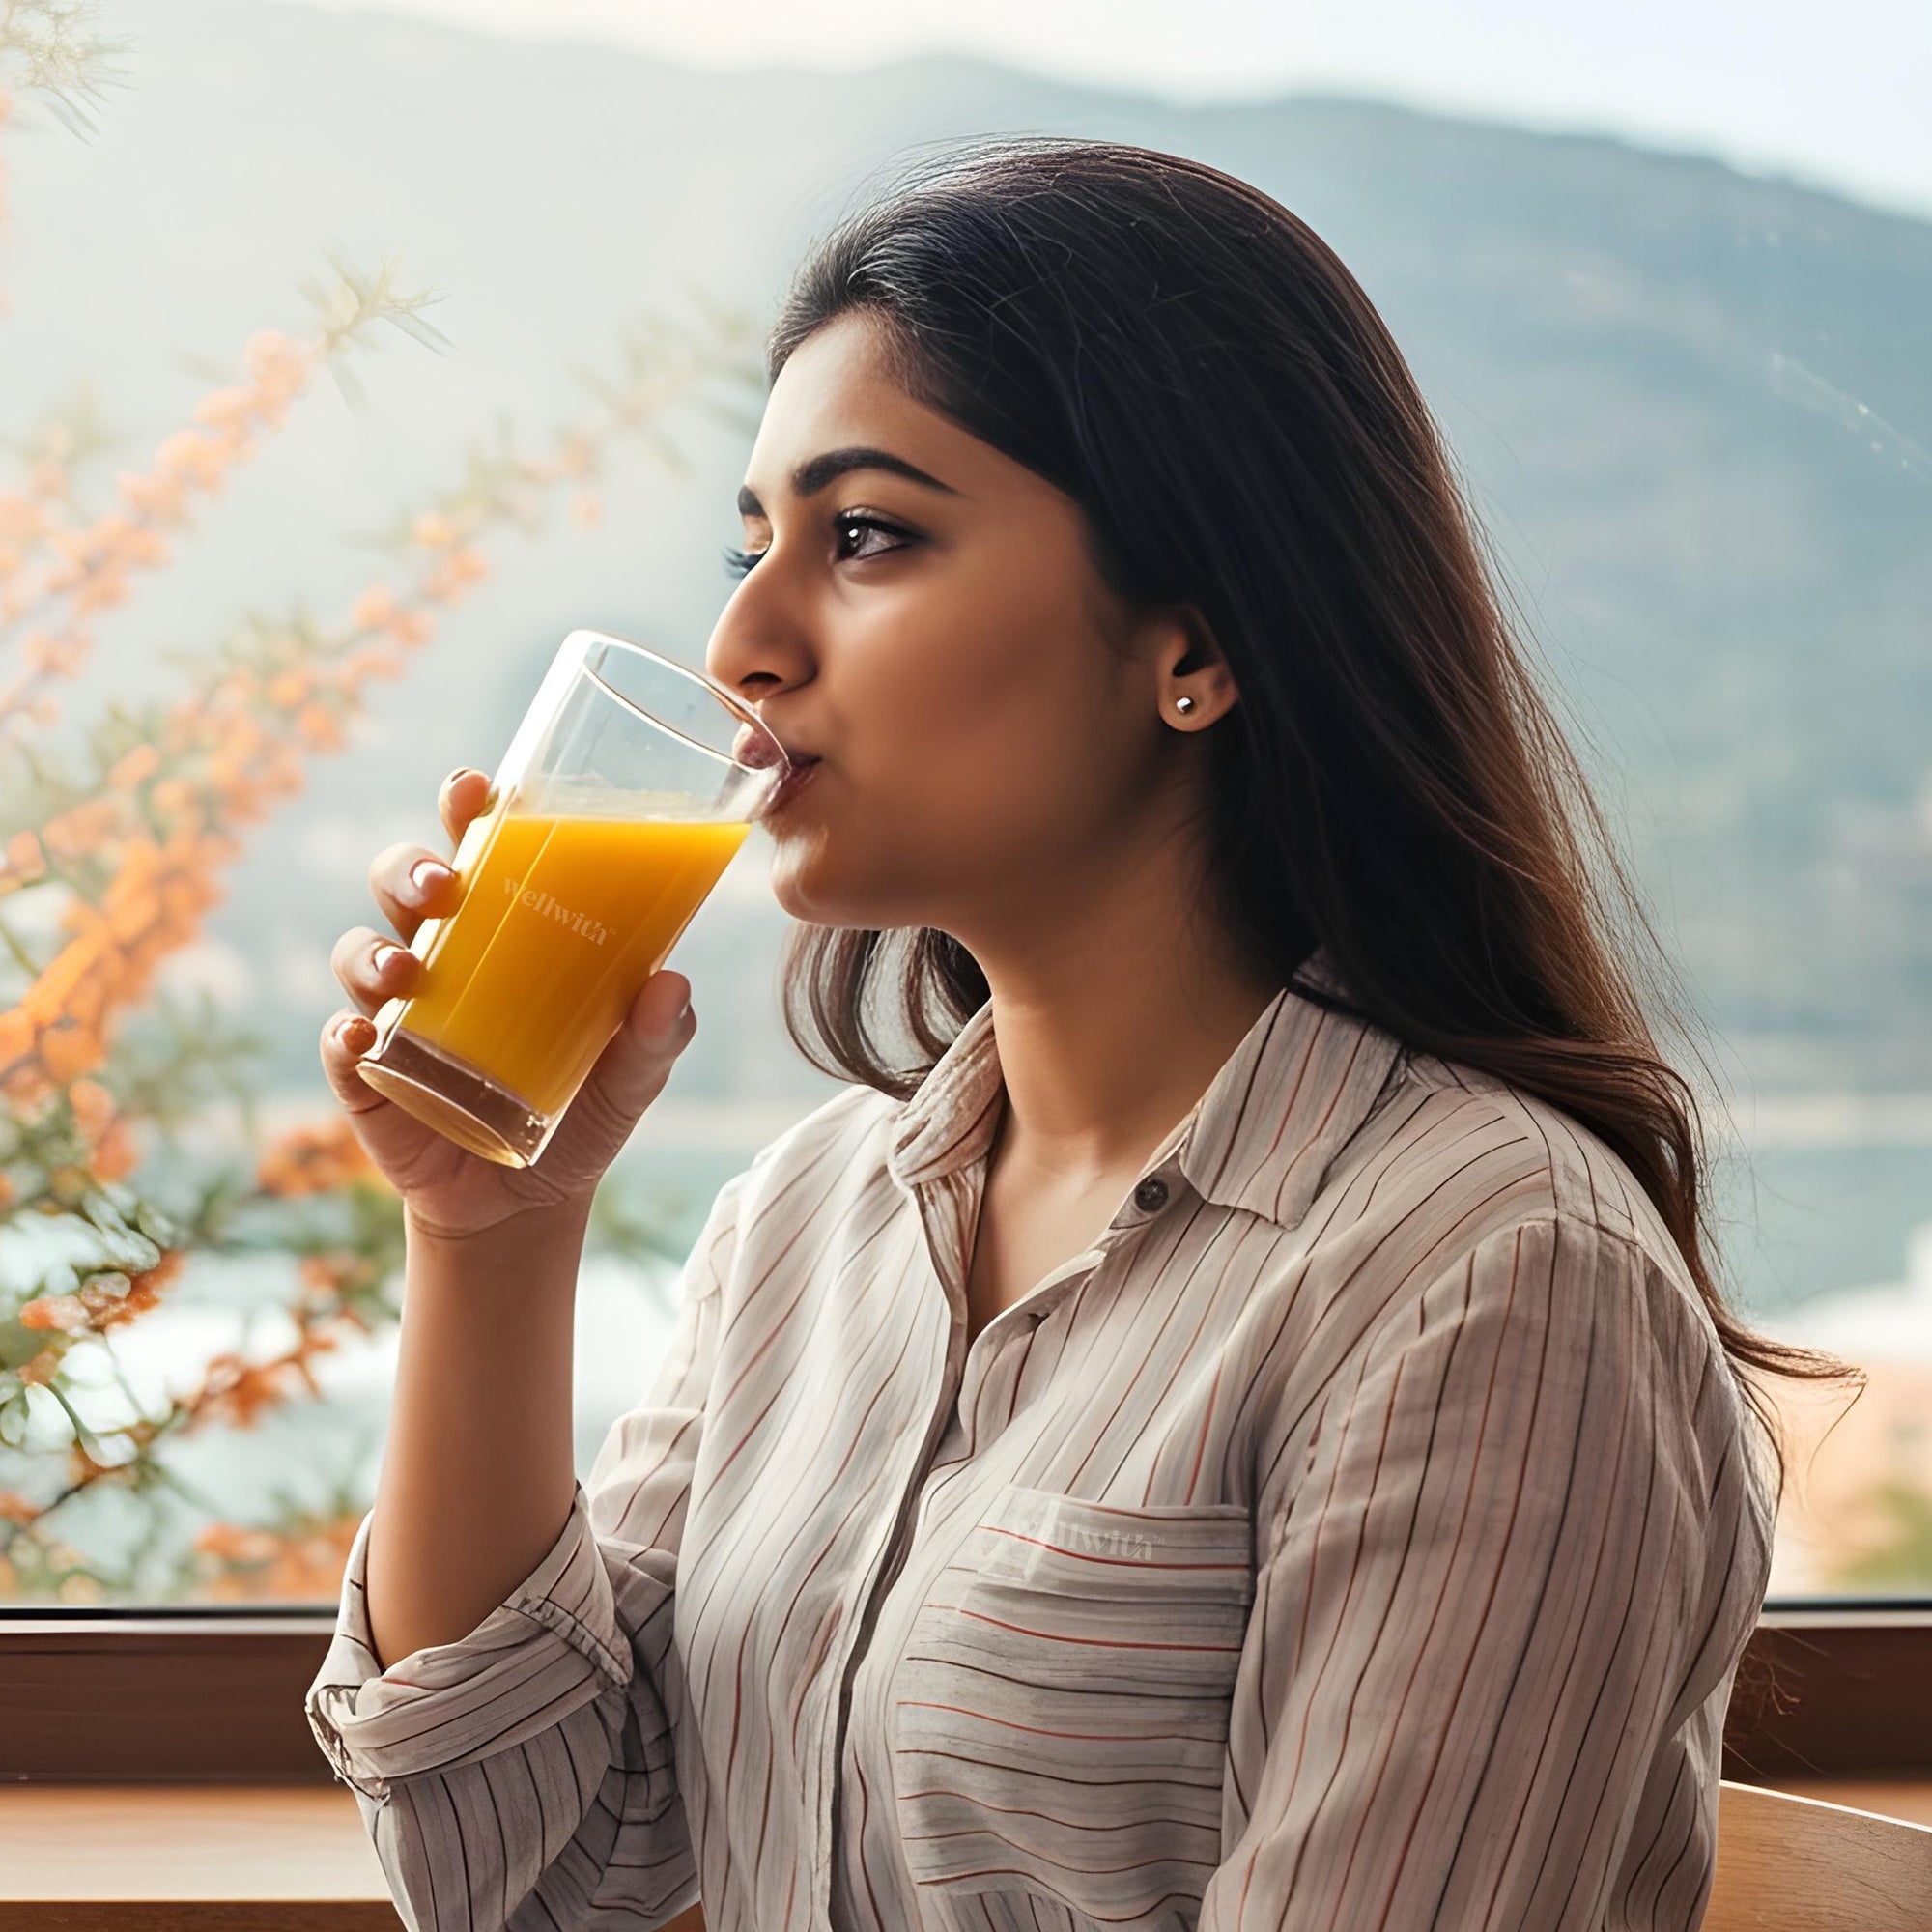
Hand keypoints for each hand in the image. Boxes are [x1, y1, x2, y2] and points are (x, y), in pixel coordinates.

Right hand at [318, 767, 698, 1239]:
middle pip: (402, 884)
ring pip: (360, 953)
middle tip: (443, 883)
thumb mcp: (635, 1073)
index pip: (477, 849)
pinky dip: (343, 1035)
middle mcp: (441, 956)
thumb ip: (658, 1035)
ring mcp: (395, 1014)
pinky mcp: (366, 1076)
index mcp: (503, 931)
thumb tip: (671, 984)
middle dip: (409, 868)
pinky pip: (339, 1044)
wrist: (531, 1202)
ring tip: (407, 971)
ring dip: (374, 952)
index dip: (467, 809)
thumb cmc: (583, 1108)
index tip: (477, 788)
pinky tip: (360, 1037)